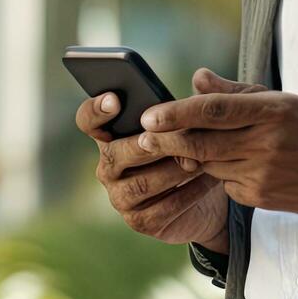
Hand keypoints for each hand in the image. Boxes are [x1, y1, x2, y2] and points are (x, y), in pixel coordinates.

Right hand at [76, 86, 227, 248]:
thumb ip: (188, 105)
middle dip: (146, 144)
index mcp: (110, 136)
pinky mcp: (140, 222)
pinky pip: (163, 207)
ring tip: (200, 158)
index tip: (115, 100)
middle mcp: (108, 167)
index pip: (87, 120)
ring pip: (141, 183)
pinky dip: (188, 192)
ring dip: (172, 169)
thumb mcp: (186, 126)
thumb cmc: (189, 150)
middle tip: (170, 136)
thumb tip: (202, 76)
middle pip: (115, 153)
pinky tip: (209, 179)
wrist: (208, 199)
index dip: (96, 110)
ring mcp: (120, 197)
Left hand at [136, 68, 297, 215]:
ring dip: (189, 157)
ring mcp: (264, 174)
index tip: (148, 115)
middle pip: (201, 144)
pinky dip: (219, 173)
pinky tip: (229, 165)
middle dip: (165, 141)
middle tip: (140, 136)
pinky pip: (225, 184)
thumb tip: (195, 79)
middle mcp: (266, 143)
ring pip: (209, 165)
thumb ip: (235, 92)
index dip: (176, 113)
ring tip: (174, 145)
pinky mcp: (262, 198)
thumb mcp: (282, 100)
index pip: (212, 110)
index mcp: (272, 110)